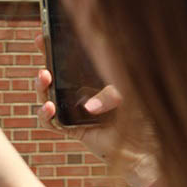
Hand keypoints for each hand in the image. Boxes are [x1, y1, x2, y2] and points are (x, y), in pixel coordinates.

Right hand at [33, 34, 158, 186]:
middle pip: (54, 79)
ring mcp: (74, 111)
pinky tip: (48, 107)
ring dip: (41, 89)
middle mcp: (81, 94)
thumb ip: (111, 95)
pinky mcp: (71, 129)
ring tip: (43, 78)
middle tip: (42, 64)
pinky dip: (45, 115)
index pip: (70, 62)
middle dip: (44, 68)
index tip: (43, 38)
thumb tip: (87, 107)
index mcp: (93, 80)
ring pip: (47, 98)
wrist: (145, 149)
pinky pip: (51, 123)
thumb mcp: (129, 94)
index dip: (54, 50)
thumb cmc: (141, 117)